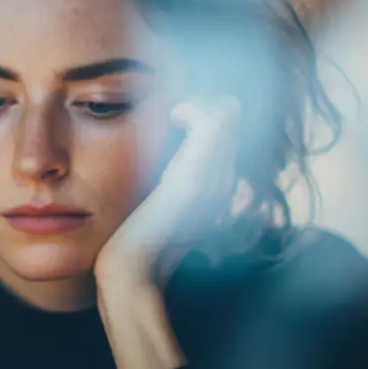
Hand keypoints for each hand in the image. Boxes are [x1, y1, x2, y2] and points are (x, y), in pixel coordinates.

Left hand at [95, 96, 241, 288]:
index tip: (177, 114)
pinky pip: (212, 125)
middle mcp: (224, 180)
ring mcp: (214, 180)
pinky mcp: (195, 180)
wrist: (134, 267)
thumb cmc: (139, 234)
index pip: (232, 127)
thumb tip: (171, 146)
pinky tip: (171, 118)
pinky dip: (191, 109)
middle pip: (233, 116)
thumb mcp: (163, 196)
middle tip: (174, 112)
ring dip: (196, 103)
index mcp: (218, 184)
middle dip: (203, 101)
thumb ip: (175, 174)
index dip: (207, 109)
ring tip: (173, 115)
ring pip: (226, 114)